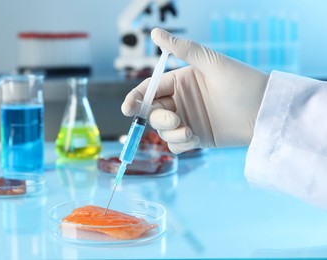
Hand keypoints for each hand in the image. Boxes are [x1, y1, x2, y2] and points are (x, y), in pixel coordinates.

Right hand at [121, 28, 268, 153]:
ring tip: (190, 131)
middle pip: (152, 112)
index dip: (136, 99)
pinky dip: (180, 143)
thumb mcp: (211, 63)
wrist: (264, 111)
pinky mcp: (196, 138)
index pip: (149, 90)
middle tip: (175, 119)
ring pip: (162, 131)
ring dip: (171, 132)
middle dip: (157, 118)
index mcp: (180, 82)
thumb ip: (182, 49)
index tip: (128, 109)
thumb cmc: (241, 81)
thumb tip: (154, 32)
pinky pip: (175, 145)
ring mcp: (187, 120)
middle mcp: (181, 101)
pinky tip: (196, 138)